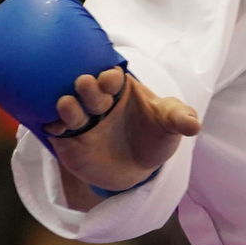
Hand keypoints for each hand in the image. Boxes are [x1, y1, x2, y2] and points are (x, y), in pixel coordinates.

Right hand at [46, 68, 199, 198]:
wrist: (138, 169)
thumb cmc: (154, 137)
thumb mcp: (169, 125)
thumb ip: (179, 118)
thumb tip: (193, 124)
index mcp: (118, 87)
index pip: (111, 75)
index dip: (110, 76)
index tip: (111, 79)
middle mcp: (96, 99)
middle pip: (87, 88)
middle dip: (87, 87)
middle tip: (87, 85)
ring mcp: (80, 118)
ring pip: (68, 107)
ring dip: (67, 105)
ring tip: (68, 105)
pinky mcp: (67, 139)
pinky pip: (54, 129)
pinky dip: (52, 126)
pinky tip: (55, 128)